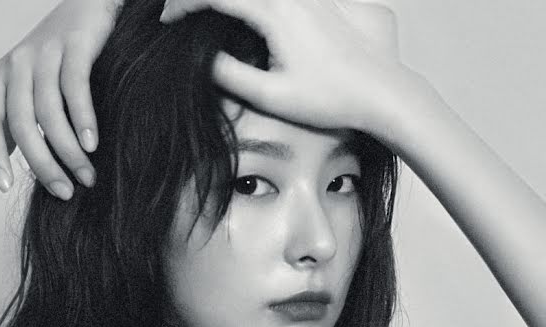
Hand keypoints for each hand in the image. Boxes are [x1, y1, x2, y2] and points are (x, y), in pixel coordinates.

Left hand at [0, 0, 123, 196]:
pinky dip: (83, 119)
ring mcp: (44, 53)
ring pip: (49, 111)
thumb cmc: (58, 54)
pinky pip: (74, 87)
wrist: (89, 5)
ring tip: (86, 176)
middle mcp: (17, 65)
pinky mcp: (74, 45)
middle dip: (42, 163)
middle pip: (21, 123)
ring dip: (68, 150)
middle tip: (64, 192)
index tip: (4, 187)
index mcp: (0, 78)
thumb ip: (7, 126)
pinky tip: (93, 144)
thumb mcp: (25, 89)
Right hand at [160, 0, 425, 145]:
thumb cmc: (331, 98)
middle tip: (176, 10)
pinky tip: (237, 12)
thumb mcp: (272, 97)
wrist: (380, 91)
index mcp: (276, 13)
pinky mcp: (316, 0)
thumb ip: (231, 75)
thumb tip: (204, 60)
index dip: (182, 4)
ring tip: (201, 10)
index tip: (165, 22)